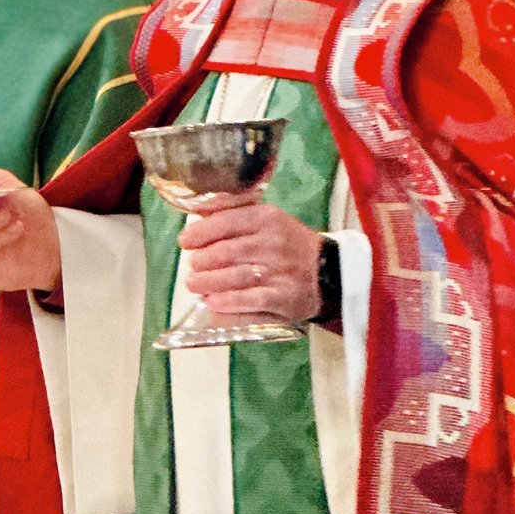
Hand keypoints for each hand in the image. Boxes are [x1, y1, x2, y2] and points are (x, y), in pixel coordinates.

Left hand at [179, 202, 322, 321]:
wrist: (329, 271)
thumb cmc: (287, 243)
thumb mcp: (265, 218)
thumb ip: (232, 211)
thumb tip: (197, 211)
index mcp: (266, 218)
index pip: (225, 221)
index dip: (200, 233)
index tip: (185, 241)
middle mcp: (273, 242)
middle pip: (226, 252)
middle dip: (202, 261)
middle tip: (192, 266)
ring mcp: (280, 271)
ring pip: (234, 276)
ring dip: (208, 282)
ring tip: (194, 284)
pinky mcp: (285, 297)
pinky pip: (251, 300)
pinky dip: (228, 302)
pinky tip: (213, 302)